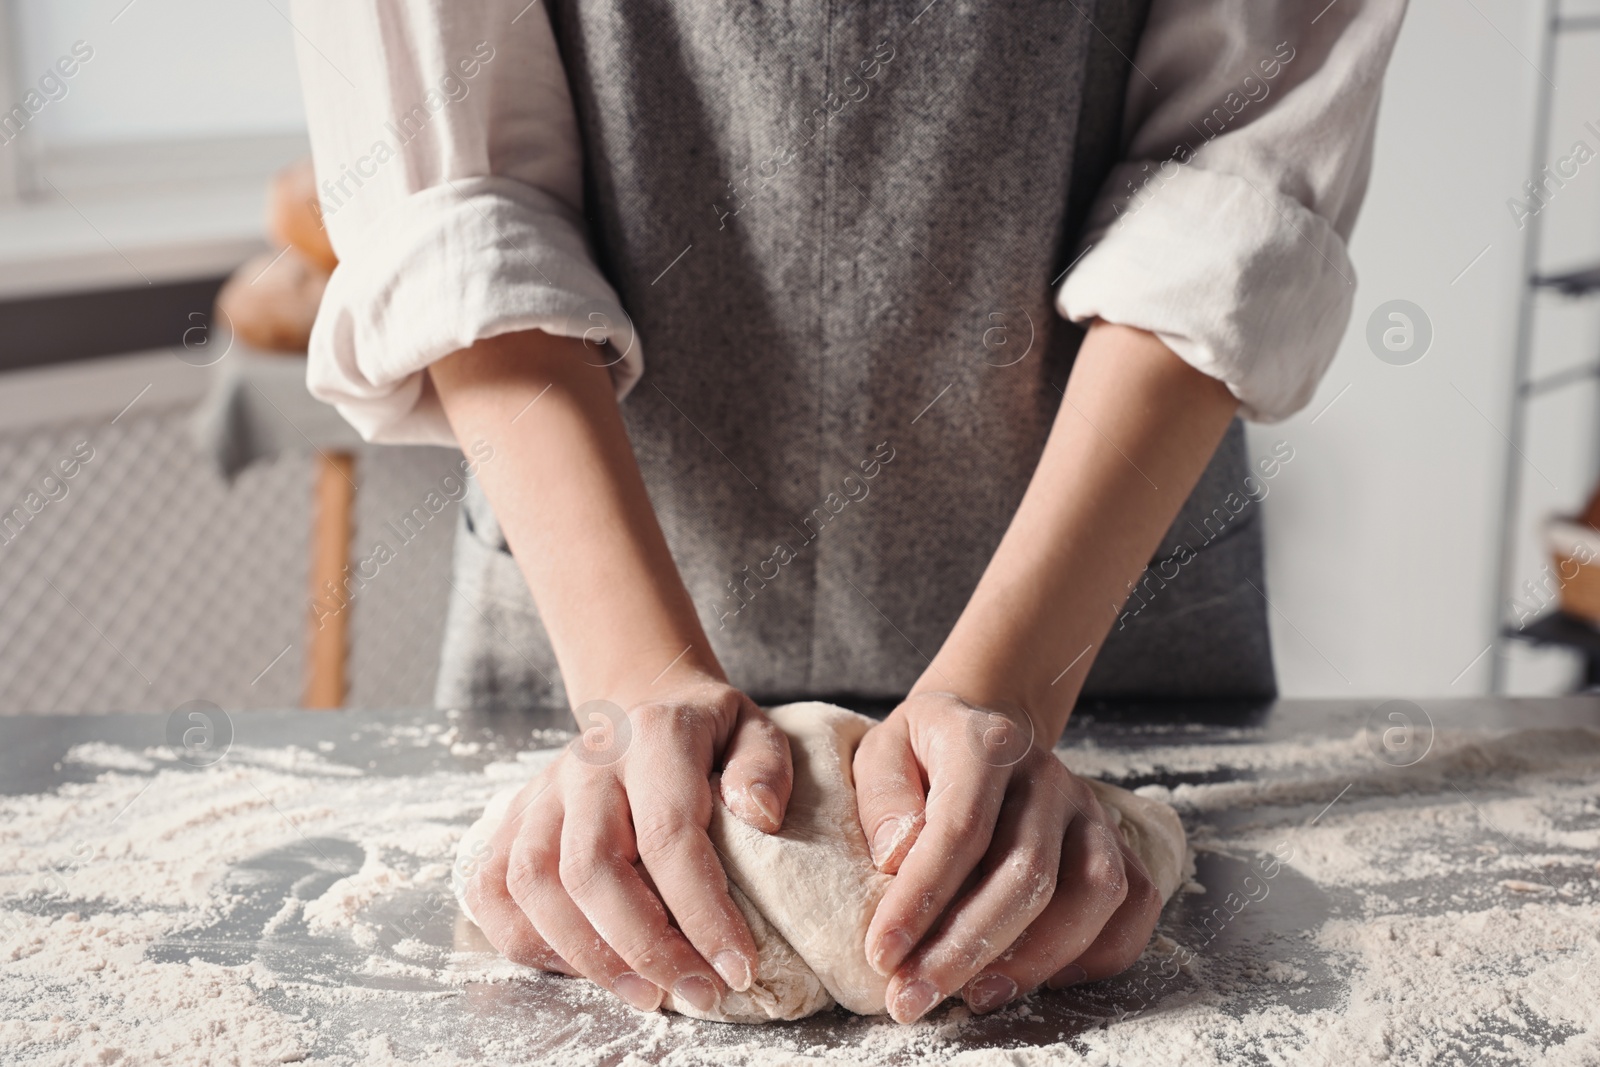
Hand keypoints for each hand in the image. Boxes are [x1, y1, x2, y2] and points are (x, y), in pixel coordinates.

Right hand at [463, 676, 791, 1013]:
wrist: (645, 700)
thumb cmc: (707, 733)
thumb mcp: (756, 729)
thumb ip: (765, 766)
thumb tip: (759, 815)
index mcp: (652, 738)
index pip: (667, 835)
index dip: (702, 913)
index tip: (738, 967)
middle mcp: (587, 765)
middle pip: (591, 869)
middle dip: (645, 948)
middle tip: (697, 993)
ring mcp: (541, 792)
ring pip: (534, 884)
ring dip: (587, 955)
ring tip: (646, 994)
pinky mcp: (512, 820)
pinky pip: (492, 889)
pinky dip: (527, 941)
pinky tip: (583, 968)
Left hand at [852, 691, 1162, 1021]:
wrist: (987, 726)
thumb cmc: (926, 754)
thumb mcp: (880, 753)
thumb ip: (885, 800)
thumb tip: (898, 858)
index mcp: (985, 744)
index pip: (961, 828)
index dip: (922, 898)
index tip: (882, 954)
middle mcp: (1049, 776)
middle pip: (1028, 871)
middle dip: (966, 948)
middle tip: (913, 998)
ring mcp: (1091, 810)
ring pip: (1093, 891)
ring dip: (1035, 959)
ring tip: (975, 996)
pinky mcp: (1118, 842)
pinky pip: (1135, 904)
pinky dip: (1097, 955)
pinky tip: (1041, 981)